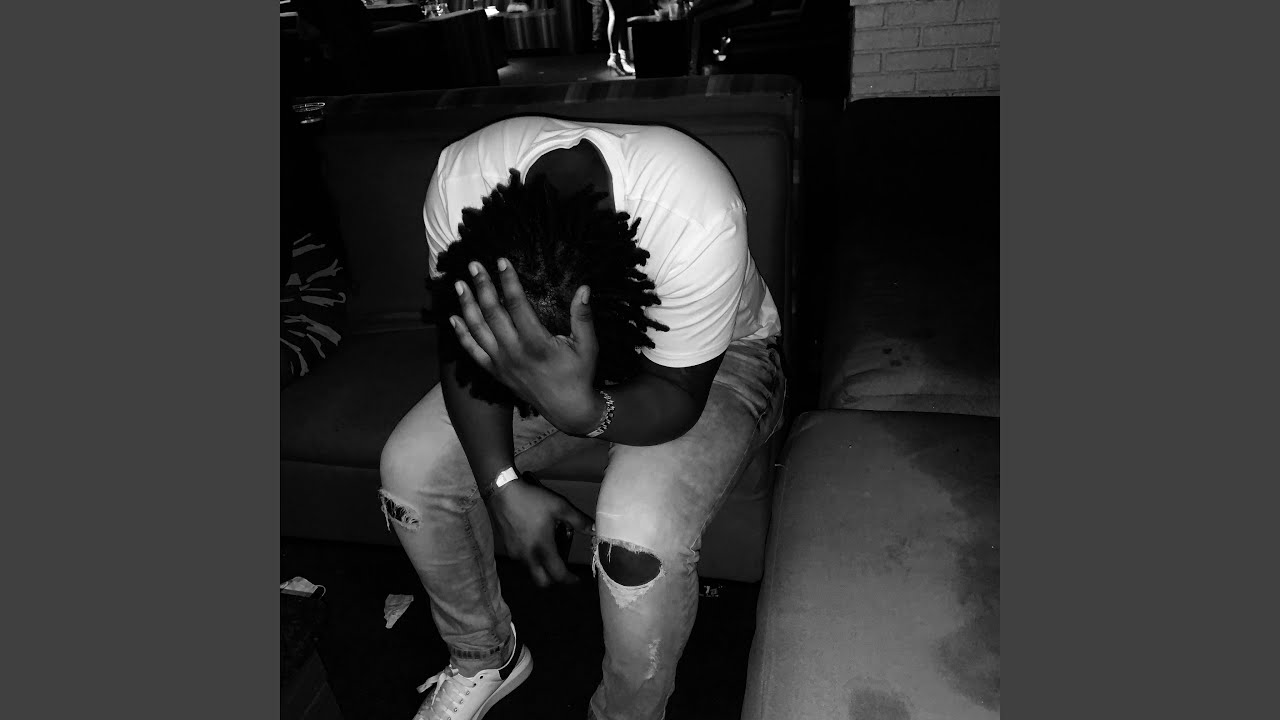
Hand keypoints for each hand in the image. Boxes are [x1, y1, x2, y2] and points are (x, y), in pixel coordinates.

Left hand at [450, 258, 601, 433]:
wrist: (568, 409)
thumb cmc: (579, 375)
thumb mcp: (588, 346)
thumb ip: (583, 316)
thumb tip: (584, 288)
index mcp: (536, 343)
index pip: (517, 304)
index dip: (508, 281)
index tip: (501, 261)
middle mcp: (514, 352)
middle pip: (492, 312)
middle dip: (482, 286)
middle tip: (473, 265)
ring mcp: (502, 363)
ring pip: (478, 330)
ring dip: (467, 305)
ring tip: (459, 285)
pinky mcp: (496, 372)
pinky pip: (473, 351)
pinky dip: (462, 334)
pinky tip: (454, 318)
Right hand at [487, 479, 593, 586]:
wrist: (503, 492)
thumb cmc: (533, 500)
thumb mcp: (560, 507)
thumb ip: (579, 520)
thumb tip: (595, 530)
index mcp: (543, 548)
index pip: (558, 574)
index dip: (570, 579)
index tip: (577, 578)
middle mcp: (528, 556)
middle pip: (542, 581)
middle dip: (554, 579)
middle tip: (563, 567)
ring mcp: (515, 554)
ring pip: (532, 571)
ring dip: (543, 567)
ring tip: (550, 547)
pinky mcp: (508, 548)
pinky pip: (523, 561)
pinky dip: (533, 558)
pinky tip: (536, 541)